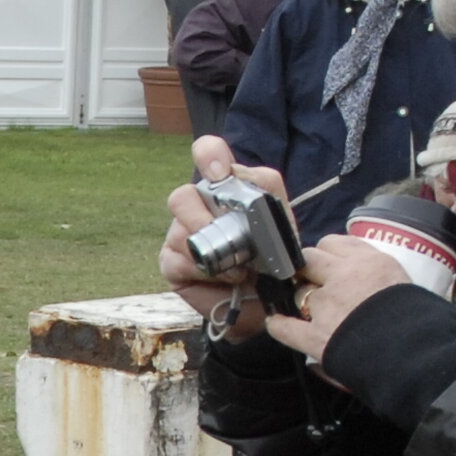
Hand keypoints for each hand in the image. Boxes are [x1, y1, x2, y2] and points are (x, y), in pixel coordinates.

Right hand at [163, 136, 285, 333]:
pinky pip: (177, 260)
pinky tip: (222, 278)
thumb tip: (255, 200)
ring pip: (180, 231)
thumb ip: (271, 206)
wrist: (265, 302)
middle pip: (183, 196)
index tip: (219, 171)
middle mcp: (200, 205)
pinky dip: (202, 271)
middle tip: (224, 236)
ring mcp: (181, 233)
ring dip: (209, 251)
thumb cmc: (273, 262)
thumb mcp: (283, 228)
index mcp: (228, 188)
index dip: (209, 155)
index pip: (208, 153)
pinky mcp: (172, 261)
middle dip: (201, 217)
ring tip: (238, 269)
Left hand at [270, 235, 408, 366]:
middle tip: (312, 279)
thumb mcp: (404, 282)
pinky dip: (279, 326)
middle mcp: (343, 277)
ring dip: (300, 297)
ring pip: (299, 291)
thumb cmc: (420, 318)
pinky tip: (275, 323)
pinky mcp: (317, 336)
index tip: (328, 261)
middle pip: (310, 258)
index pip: (334, 243)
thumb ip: (380, 274)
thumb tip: (372, 279)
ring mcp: (326, 306)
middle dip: (308, 267)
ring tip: (303, 304)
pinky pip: (287, 328)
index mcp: (369, 261)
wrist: (418, 350)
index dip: (327, 253)